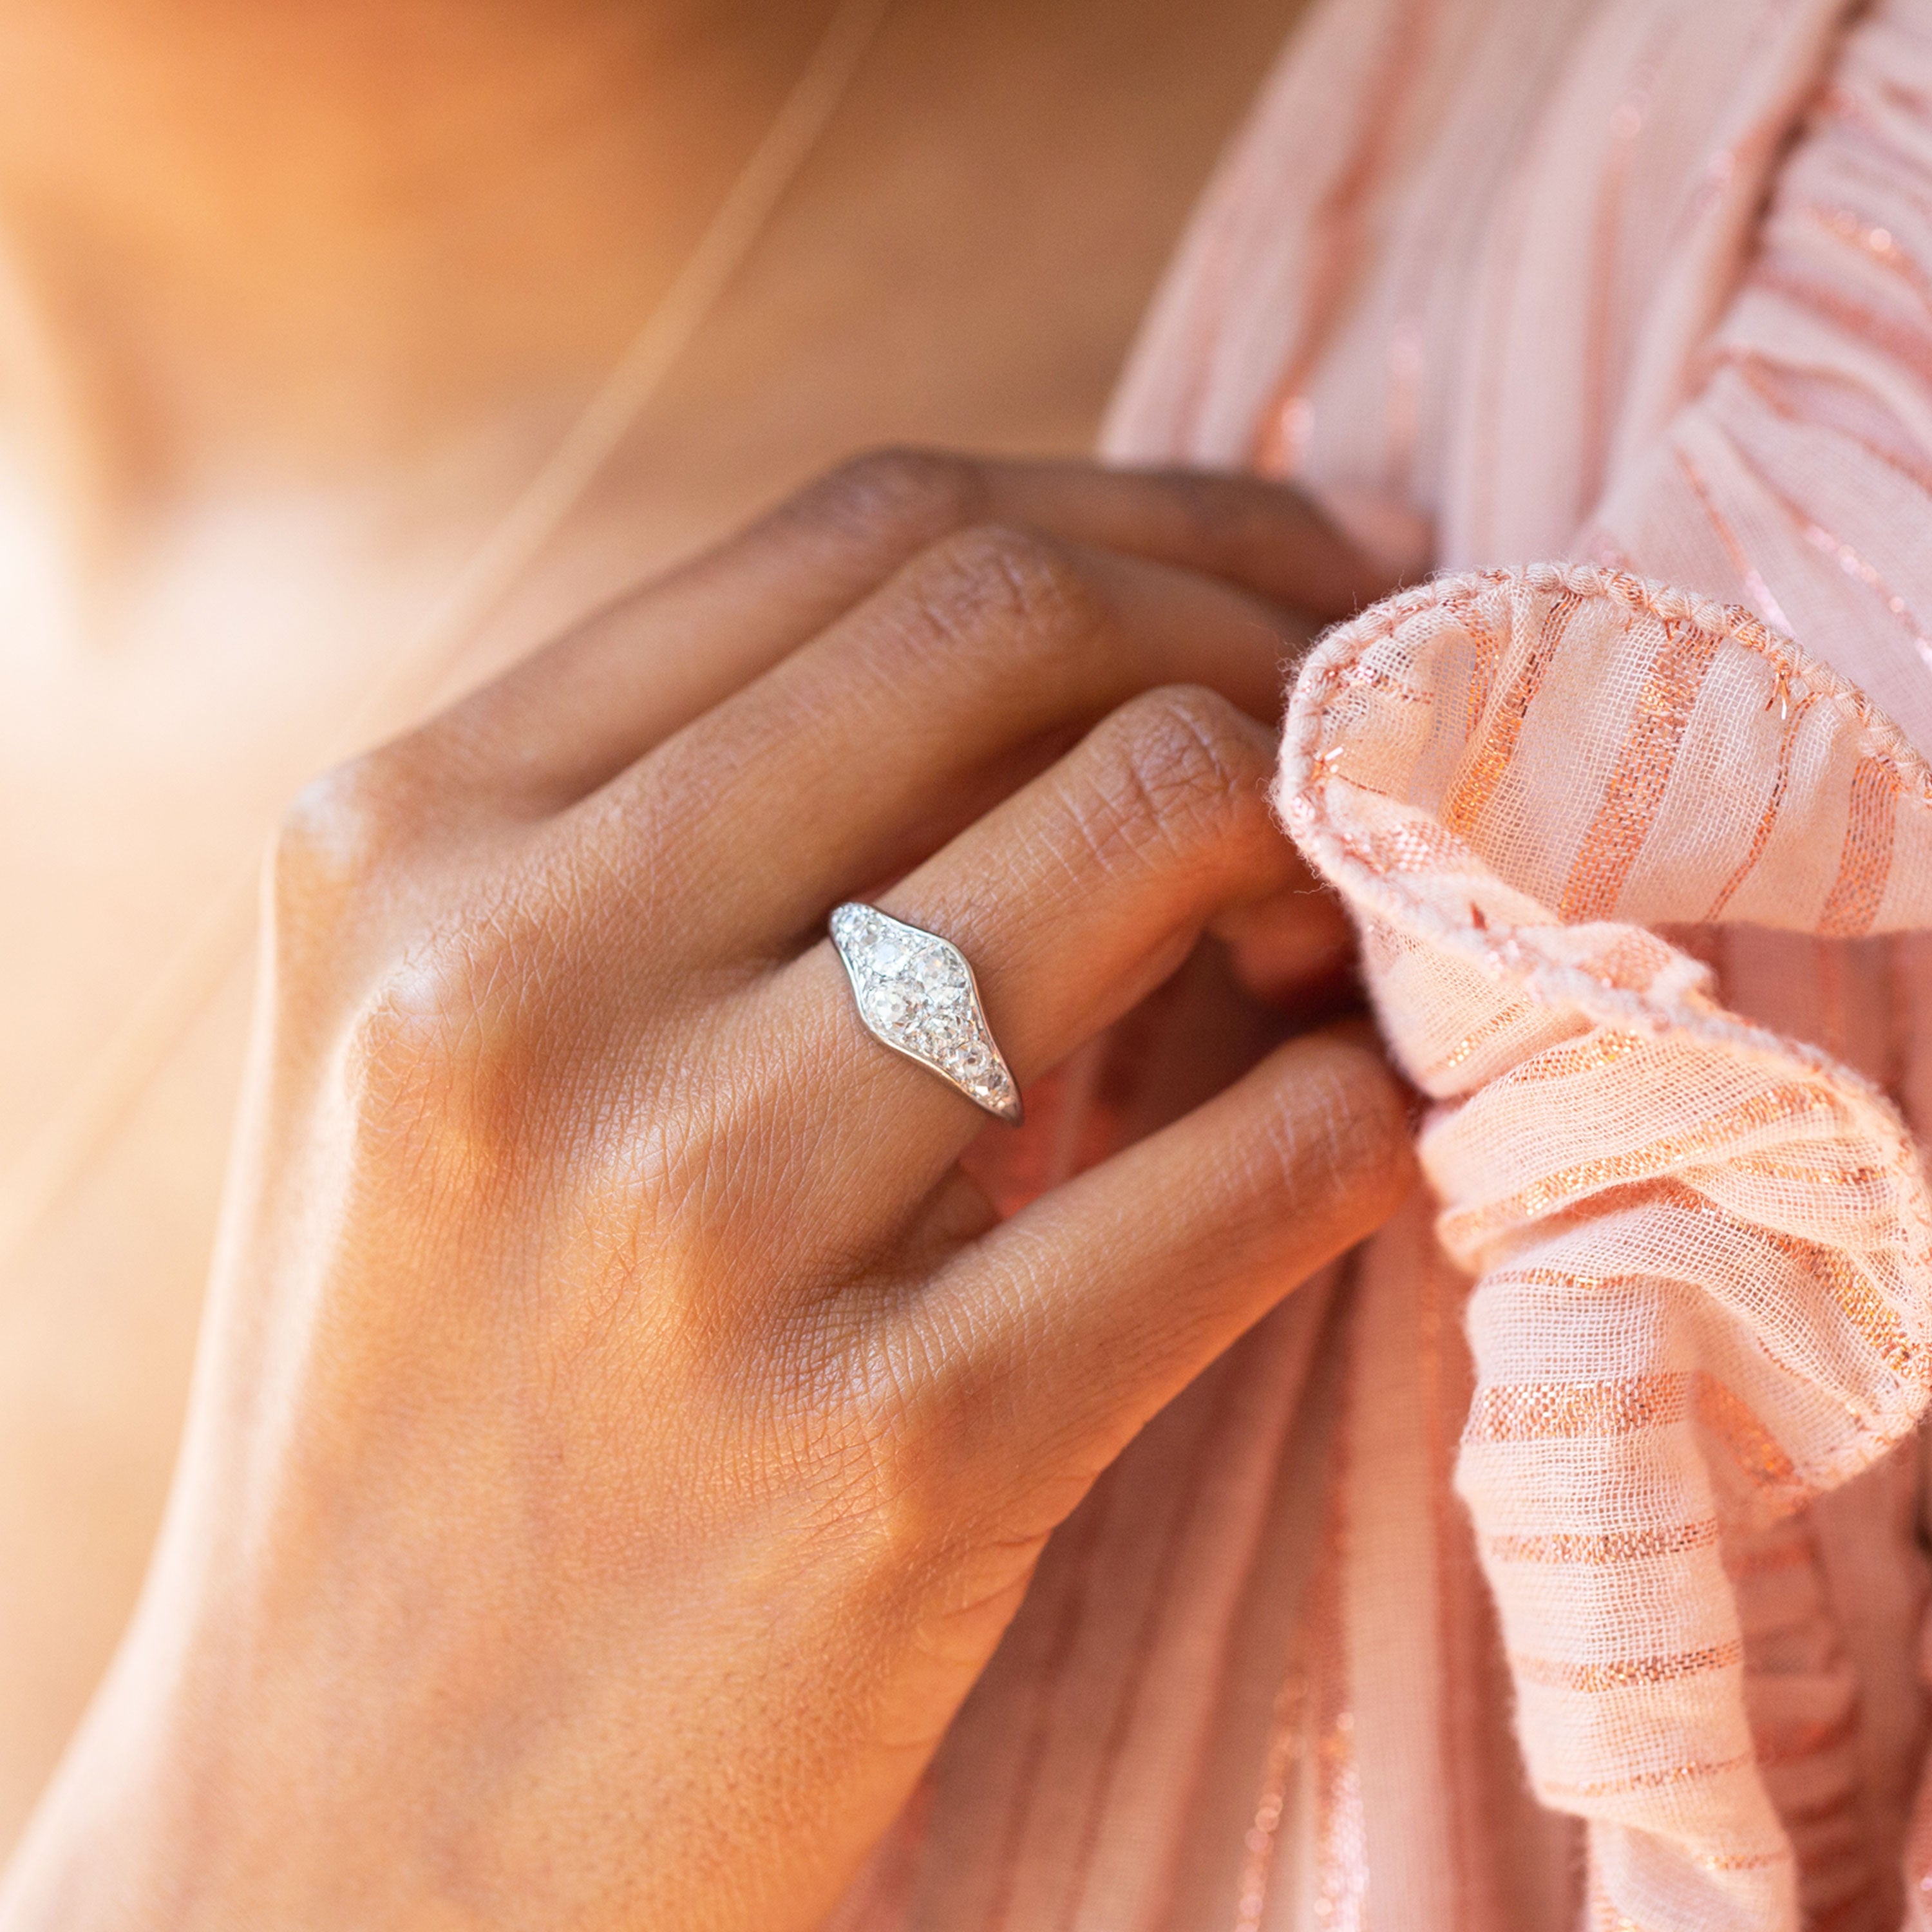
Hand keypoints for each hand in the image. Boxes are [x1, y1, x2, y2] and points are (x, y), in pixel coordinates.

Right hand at [0, 453, 1412, 1930]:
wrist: (345, 1836)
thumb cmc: (424, 1410)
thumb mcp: (453, 1046)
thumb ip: (698, 823)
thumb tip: (1075, 650)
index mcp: (402, 844)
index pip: (865, 535)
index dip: (1139, 518)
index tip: (1286, 580)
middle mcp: (513, 989)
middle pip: (1017, 630)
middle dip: (1255, 635)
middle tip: (1353, 721)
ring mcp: (691, 1226)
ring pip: (1153, 832)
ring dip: (1324, 852)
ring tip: (1330, 939)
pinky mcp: (879, 1462)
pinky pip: (1251, 1164)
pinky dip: (1351, 1106)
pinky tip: (1336, 1127)